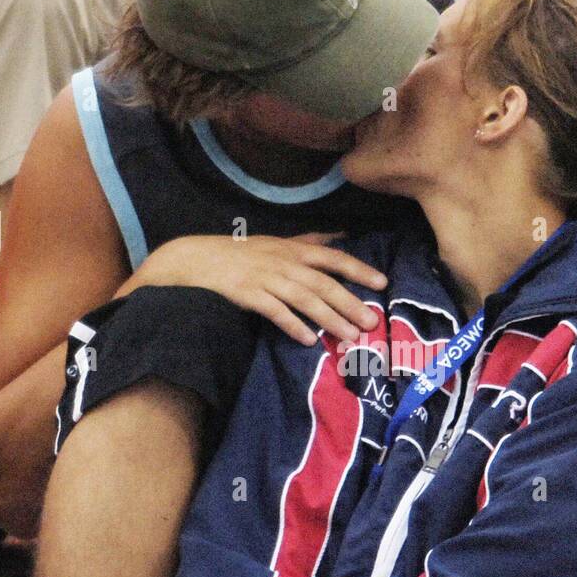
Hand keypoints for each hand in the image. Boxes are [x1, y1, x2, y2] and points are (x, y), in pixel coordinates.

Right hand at [144, 232, 387, 344]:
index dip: (358, 269)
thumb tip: (339, 235)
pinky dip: (292, 325)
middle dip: (349, 303)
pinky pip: (274, 311)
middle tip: (371, 322)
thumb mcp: (276, 242)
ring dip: (328, 318)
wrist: (195, 260)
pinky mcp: (246, 294)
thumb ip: (308, 241)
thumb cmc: (239, 253)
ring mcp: (264, 277)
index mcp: (292, 248)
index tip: (382, 284)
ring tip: (349, 336)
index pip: (332, 258)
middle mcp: (282, 261)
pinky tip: (307, 340)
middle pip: (322, 283)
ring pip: (303, 298)